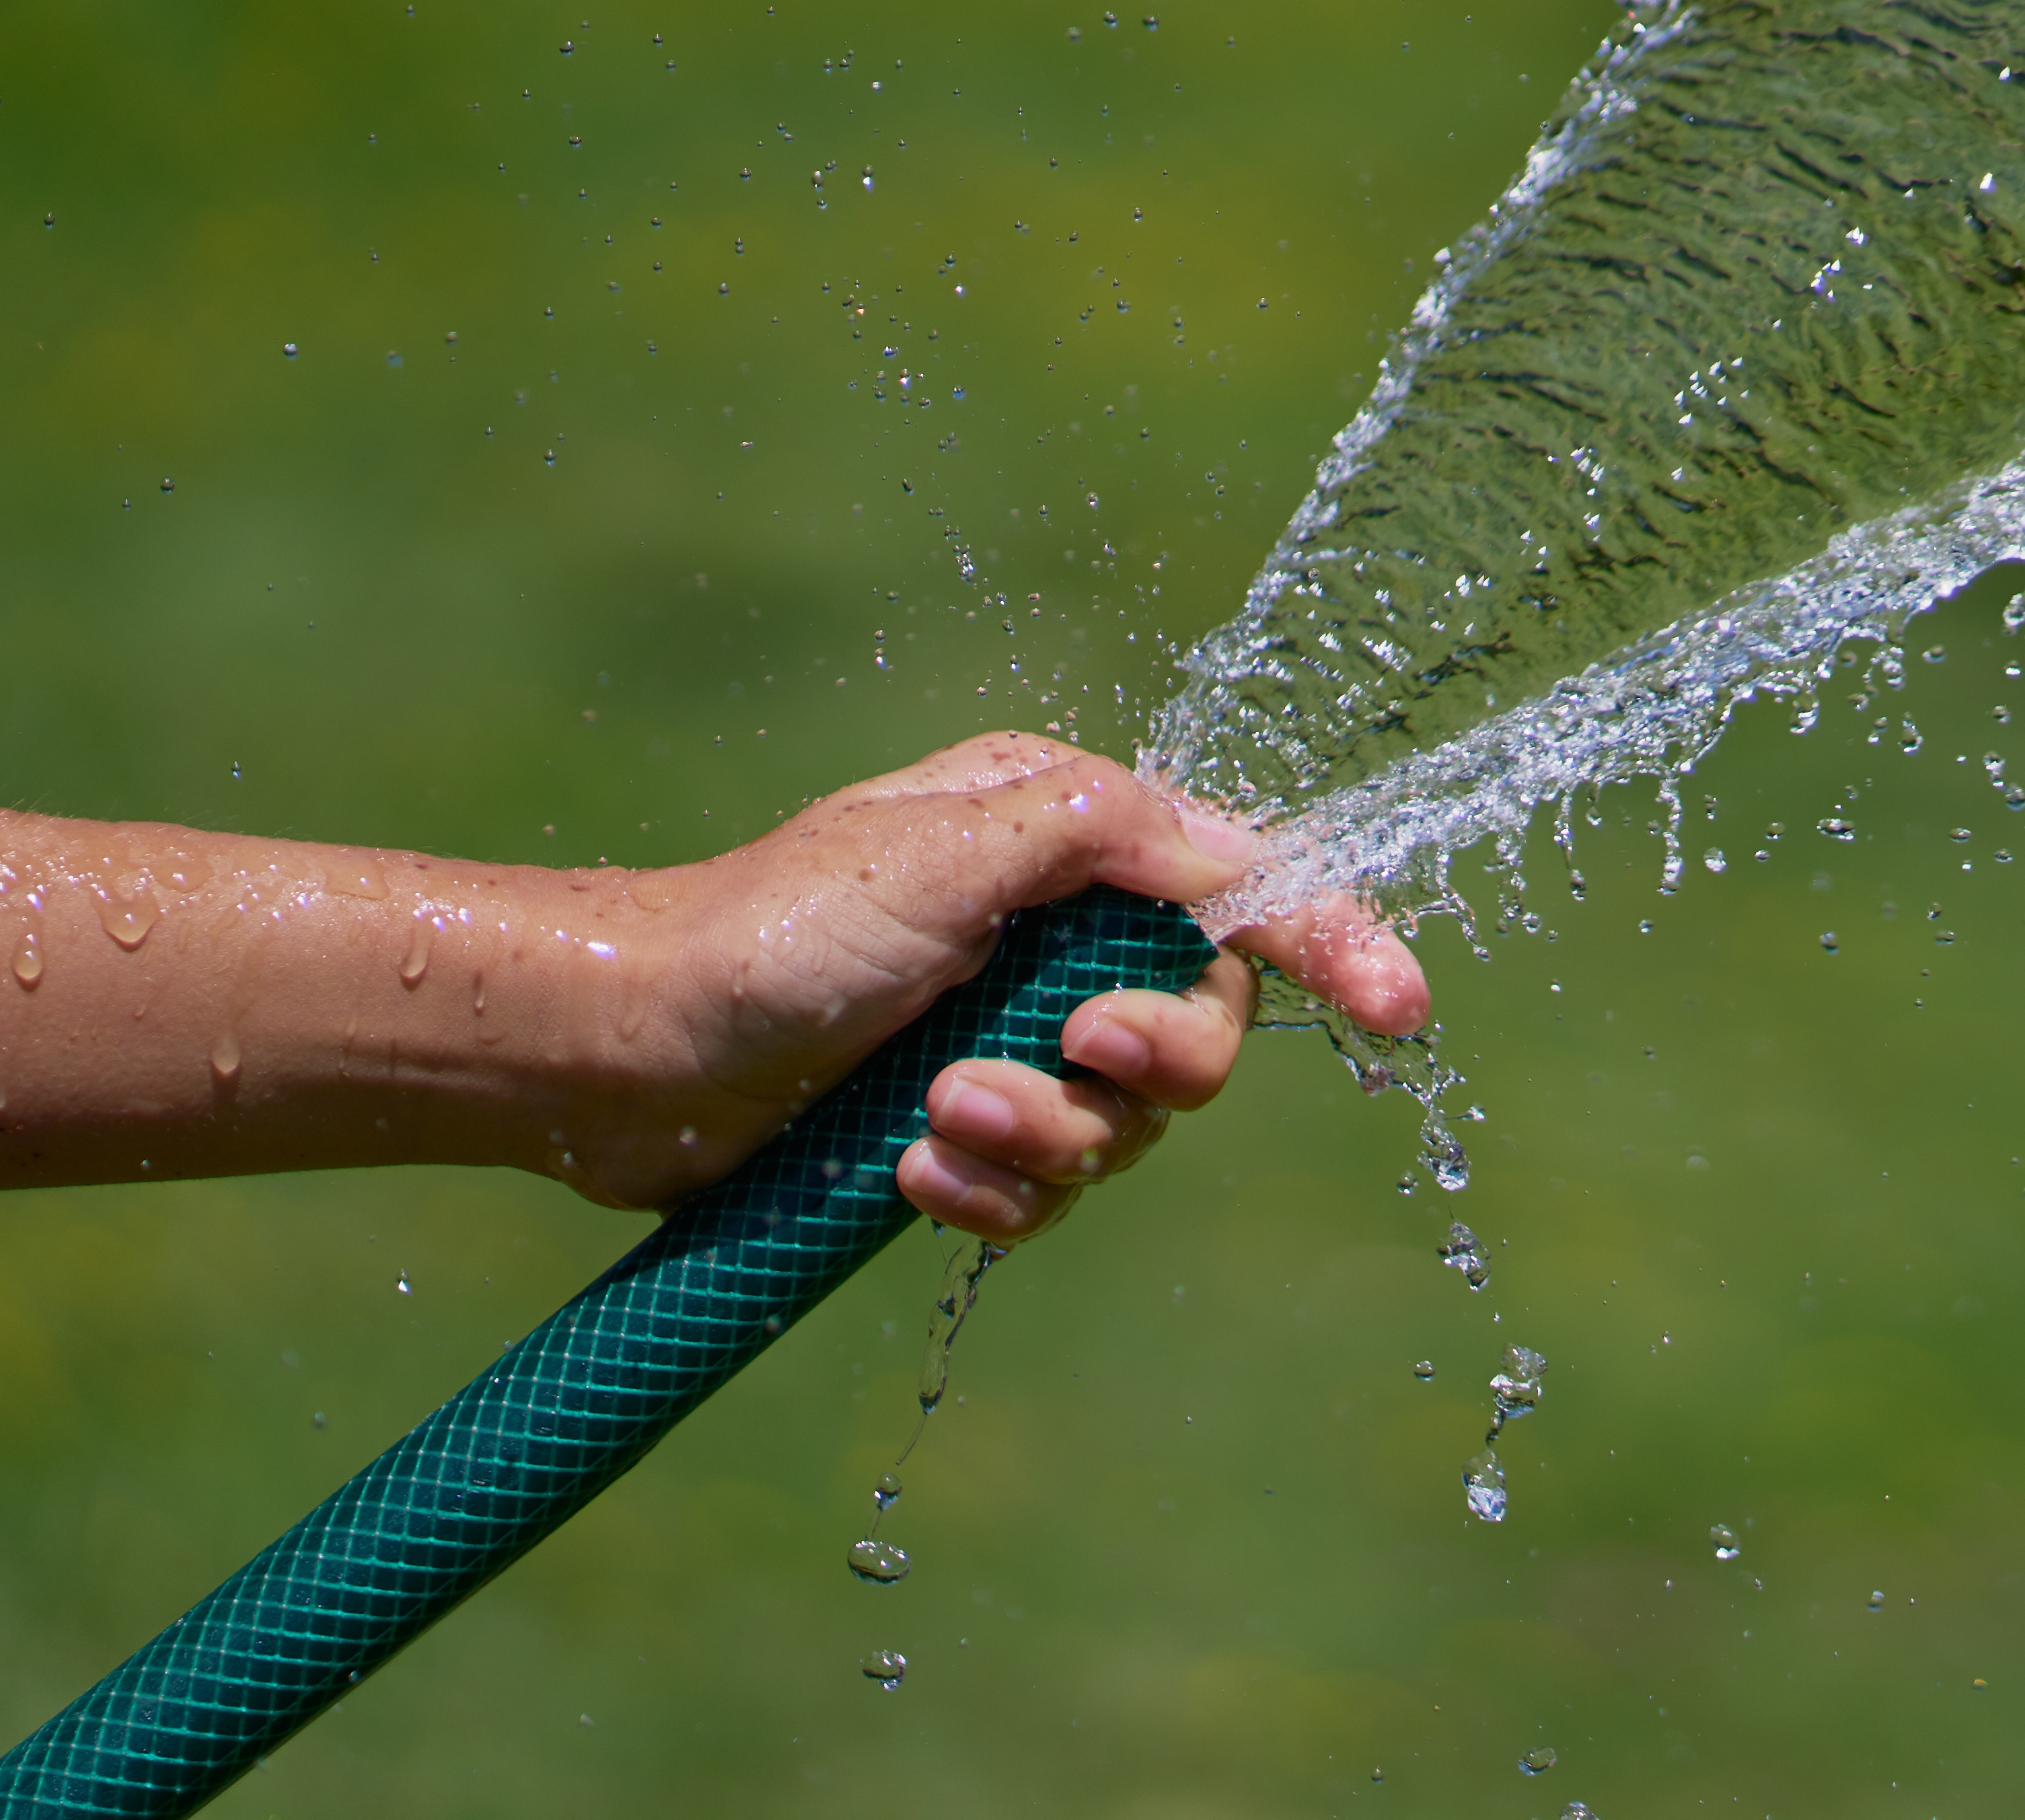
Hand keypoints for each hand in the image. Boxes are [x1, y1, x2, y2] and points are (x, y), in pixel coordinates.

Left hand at [598, 734, 1429, 1236]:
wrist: (626, 1053)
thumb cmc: (774, 927)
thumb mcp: (950, 847)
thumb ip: (1109, 834)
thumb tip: (1232, 863)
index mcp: (1074, 838)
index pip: (1248, 885)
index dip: (1336, 942)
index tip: (1398, 1009)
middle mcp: (1063, 935)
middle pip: (1205, 1024)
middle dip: (1146, 1060)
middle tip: (1065, 1053)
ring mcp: (1019, 1037)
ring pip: (1128, 1123)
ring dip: (1043, 1132)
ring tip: (933, 1117)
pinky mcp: (968, 1129)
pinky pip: (1049, 1189)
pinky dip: (992, 1190)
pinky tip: (910, 1171)